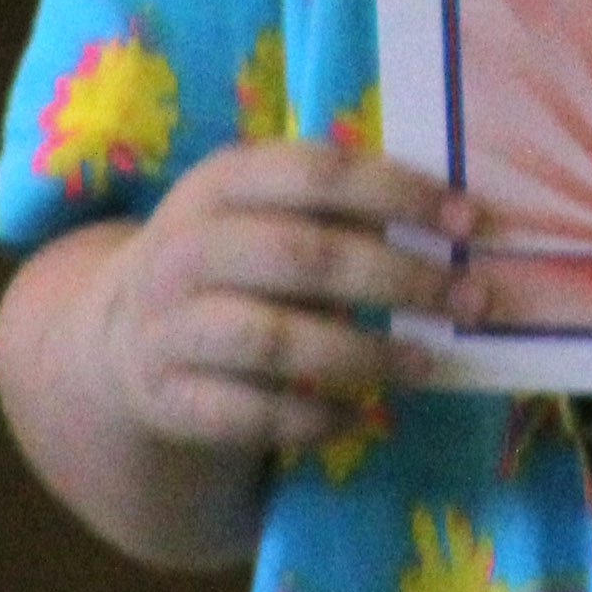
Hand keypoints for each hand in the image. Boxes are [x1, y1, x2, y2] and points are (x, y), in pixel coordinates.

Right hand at [77, 141, 478, 458]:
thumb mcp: (265, 213)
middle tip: (471, 300)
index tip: (470, 222)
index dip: (397, 193)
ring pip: (273, 339)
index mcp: (222, 182)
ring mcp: (169, 325)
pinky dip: (310, 418)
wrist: (121, 334)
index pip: (317, 174)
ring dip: (361, 354)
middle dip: (398, 278)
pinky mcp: (166, 396)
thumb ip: (341, 211)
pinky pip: (246, 413)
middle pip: (302, 256)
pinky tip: (358, 416)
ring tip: (426, 364)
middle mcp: (187, 247)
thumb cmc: (232, 261)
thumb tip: (460, 226)